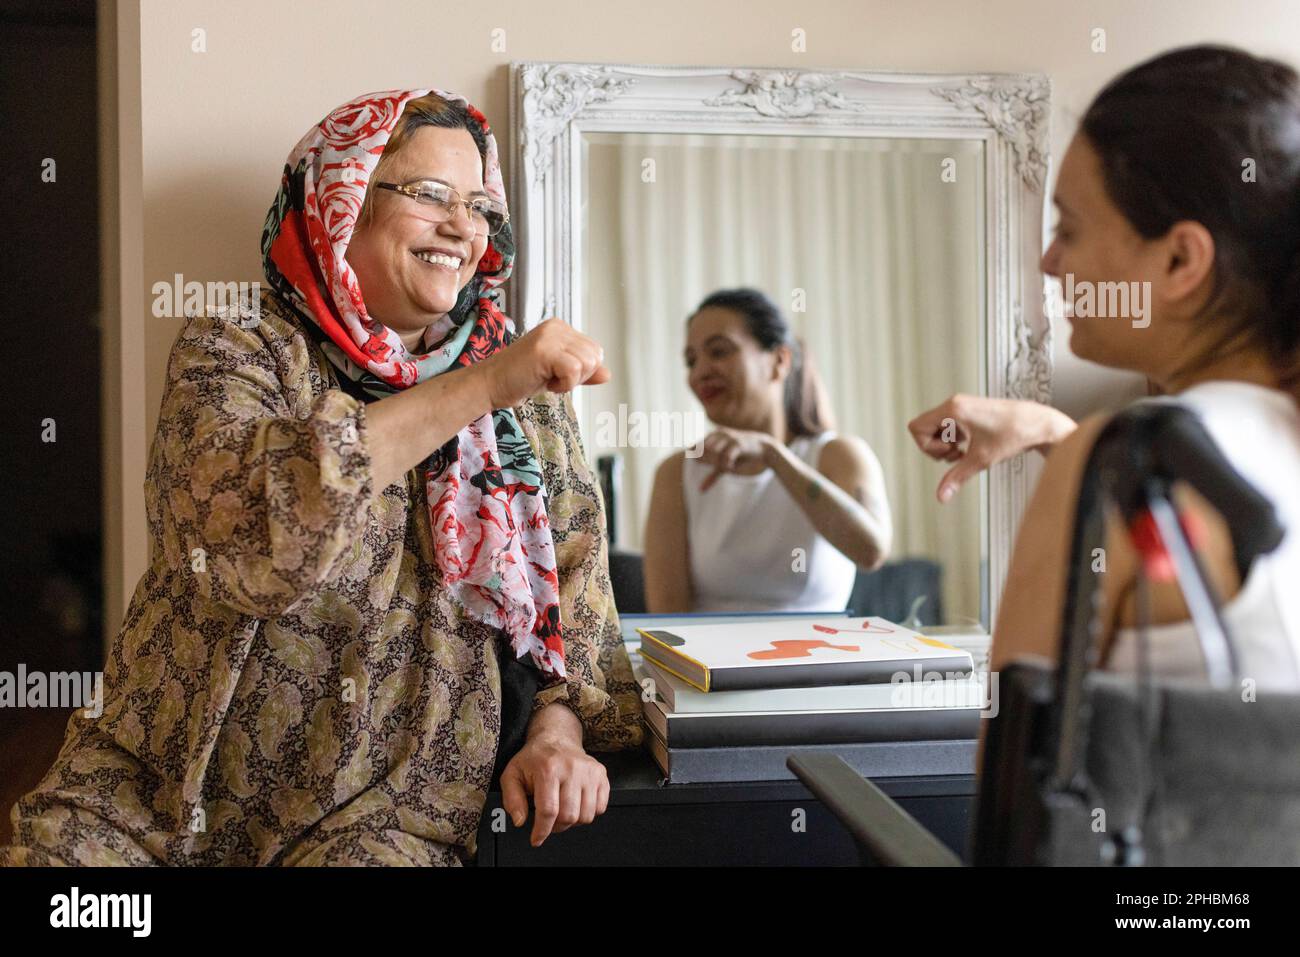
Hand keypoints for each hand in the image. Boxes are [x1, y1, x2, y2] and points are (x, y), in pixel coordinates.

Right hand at [476, 317, 610, 408]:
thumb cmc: (520, 378)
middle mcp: (557, 327)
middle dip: (579, 376)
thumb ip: (583, 371)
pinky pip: (574, 370)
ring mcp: (550, 336)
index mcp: (561, 328)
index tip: (557, 374)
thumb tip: (607, 374)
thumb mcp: (558, 373)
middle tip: (553, 378)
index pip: (594, 350)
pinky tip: (545, 382)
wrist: (491, 384)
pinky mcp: (544, 350)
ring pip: (588, 362)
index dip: (582, 370)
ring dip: (571, 381)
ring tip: (547, 378)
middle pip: (595, 356)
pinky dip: (564, 384)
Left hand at [498, 704, 609, 846]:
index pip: (548, 810)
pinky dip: (588, 812)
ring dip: (573, 821)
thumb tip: (520, 820)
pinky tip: (576, 803)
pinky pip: (600, 808)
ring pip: (586, 816)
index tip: (537, 839)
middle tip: (549, 821)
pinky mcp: (601, 774)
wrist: (557, 738)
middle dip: (557, 827)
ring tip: (563, 810)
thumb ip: (511, 799)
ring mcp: (589, 771)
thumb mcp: (512, 775)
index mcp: (548, 768)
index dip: (542, 831)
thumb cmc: (534, 759)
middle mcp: (572, 768)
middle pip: (569, 816)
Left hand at [693, 427, 773, 491]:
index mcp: (712, 436)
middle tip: (720, 467)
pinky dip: (726, 464)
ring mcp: (728, 437)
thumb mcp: (725, 466)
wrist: (764, 449)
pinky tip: (731, 468)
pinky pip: (726, 455)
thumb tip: (700, 490)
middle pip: (702, 450)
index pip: (694, 447)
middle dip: (708, 462)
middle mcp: (718, 433)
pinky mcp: (738, 443)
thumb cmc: (742, 457)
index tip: (713, 465)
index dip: (699, 459)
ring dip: (717, 463)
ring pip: (713, 452)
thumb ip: (712, 475)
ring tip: (727, 467)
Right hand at [907, 394, 1075, 502]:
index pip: (917, 427)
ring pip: (936, 427)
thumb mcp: (981, 459)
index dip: (927, 446)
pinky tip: (969, 446)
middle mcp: (955, 404)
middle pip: (924, 427)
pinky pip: (949, 425)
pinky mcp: (969, 411)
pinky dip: (954, 439)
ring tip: (963, 452)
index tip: (948, 453)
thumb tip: (941, 495)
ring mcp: (962, 406)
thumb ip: (957, 477)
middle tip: (955, 454)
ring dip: (945, 444)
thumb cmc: (1014, 434)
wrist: (1038, 424)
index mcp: (953, 409)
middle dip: (936, 447)